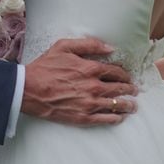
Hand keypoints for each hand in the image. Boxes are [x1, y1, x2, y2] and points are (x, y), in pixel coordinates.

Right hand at [22, 38, 136, 125]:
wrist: (28, 89)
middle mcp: (94, 86)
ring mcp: (89, 103)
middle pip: (119, 88)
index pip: (116, 71)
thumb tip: (110, 47)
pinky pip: (105, 119)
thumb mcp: (64, 46)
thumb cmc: (45, 66)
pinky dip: (116, 118)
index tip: (128, 76)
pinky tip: (120, 117)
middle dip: (130, 89)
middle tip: (134, 90)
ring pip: (116, 104)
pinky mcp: (83, 117)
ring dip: (128, 105)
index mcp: (90, 68)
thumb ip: (89, 45)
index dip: (124, 74)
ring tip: (133, 106)